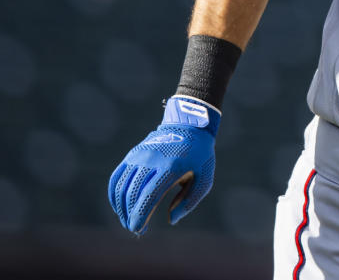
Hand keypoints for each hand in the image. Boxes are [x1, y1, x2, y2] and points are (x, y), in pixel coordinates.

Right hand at [108, 96, 220, 234]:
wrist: (189, 126)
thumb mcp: (205, 178)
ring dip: (121, 207)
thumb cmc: (200, 156)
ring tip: (128, 221)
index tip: (137, 229)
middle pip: (133, 193)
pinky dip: (114, 194)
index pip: (149, 195)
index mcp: (171, 166)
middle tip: (135, 229)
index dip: (140, 214)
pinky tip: (119, 207)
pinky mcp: (132, 154)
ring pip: (122, 186)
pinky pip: (117, 177)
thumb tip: (171, 220)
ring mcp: (139, 155)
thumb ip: (189, 201)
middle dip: (130, 215)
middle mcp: (151, 159)